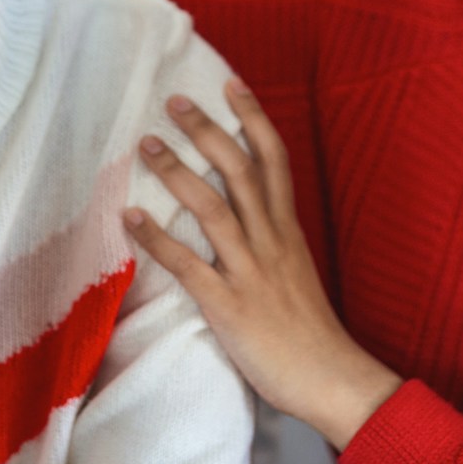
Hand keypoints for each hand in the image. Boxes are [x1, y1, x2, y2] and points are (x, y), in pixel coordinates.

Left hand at [124, 82, 402, 450]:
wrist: (332, 380)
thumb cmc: (309, 332)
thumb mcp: (297, 272)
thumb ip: (272, 242)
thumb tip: (245, 218)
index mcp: (288, 231)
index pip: (275, 160)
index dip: (253, 119)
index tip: (231, 84)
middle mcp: (272, 242)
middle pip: (241, 172)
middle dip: (208, 131)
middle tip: (175, 100)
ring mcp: (251, 273)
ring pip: (214, 209)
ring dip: (178, 173)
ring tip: (146, 144)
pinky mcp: (231, 307)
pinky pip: (190, 267)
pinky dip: (158, 240)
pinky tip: (131, 218)